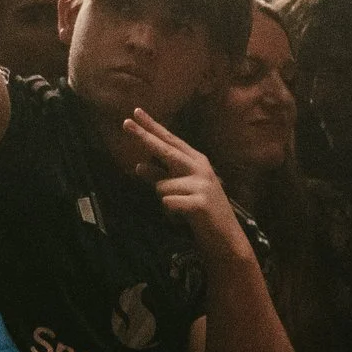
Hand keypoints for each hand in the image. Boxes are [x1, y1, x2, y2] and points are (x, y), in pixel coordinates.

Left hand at [123, 108, 251, 261]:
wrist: (227, 239)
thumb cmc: (201, 212)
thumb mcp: (180, 190)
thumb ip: (160, 176)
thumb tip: (138, 166)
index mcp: (196, 161)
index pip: (170, 141)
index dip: (153, 126)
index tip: (135, 111)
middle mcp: (200, 168)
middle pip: (166, 150)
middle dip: (145, 137)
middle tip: (124, 123)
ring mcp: (202, 184)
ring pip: (161, 185)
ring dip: (164, 200)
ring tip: (181, 209)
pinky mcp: (200, 203)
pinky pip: (167, 202)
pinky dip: (170, 212)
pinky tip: (184, 218)